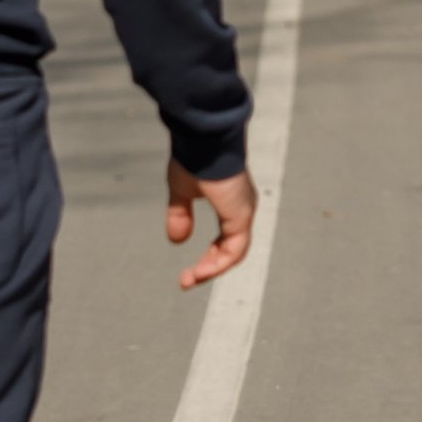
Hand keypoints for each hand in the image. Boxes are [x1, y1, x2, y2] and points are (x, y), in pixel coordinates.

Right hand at [168, 161, 256, 287]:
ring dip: (211, 269)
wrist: (202, 140)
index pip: (225, 239)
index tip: (189, 272)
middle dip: (208, 267)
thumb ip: (180, 215)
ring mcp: (244, 212)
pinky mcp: (241, 216)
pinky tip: (199, 272)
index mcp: (231, 202)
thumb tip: (177, 241)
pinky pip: (234, 251)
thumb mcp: (180, 192)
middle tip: (186, 281)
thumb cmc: (193, 158)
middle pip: (230, 249)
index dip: (208, 257)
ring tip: (189, 280)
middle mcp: (242, 208)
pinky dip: (217, 265)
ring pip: (233, 252)